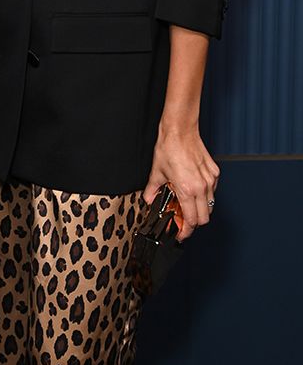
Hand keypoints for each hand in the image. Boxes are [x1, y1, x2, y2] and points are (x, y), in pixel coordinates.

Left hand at [143, 125, 218, 240]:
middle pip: (204, 218)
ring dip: (200, 209)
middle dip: (194, 223)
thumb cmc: (169, 148)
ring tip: (187, 204)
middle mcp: (201, 187)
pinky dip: (205, 195)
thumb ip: (152, 191)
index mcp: (186, 190)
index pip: (191, 221)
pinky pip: (213, 191)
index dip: (185, 231)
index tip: (180, 233)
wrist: (180, 130)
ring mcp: (210, 180)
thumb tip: (149, 200)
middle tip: (182, 220)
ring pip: (211, 205)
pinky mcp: (214, 172)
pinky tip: (193, 189)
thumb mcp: (156, 172)